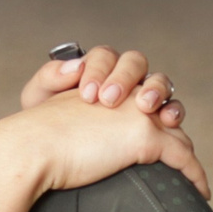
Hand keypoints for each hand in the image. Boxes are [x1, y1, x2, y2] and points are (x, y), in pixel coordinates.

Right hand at [10, 90, 209, 198]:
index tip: (156, 120)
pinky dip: (194, 174)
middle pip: (164, 95)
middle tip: (166, 132)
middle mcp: (127, 91)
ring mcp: (139, 112)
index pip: (138, 84)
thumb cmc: (34, 135)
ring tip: (187, 169)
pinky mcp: (145, 137)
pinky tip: (199, 190)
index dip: (150, 101)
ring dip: (184, 145)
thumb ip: (68, 94)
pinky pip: (182, 156)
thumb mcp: (52, 104)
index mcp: (106, 80)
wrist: (31, 147)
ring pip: (176, 125)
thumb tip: (82, 91)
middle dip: (169, 113)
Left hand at [21, 44, 182, 129]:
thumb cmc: (48, 126)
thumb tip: (76, 67)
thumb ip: (50, 77)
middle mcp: (124, 79)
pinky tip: (168, 122)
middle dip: (125, 79)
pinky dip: (173, 113)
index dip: (99, 70)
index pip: (105, 56)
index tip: (88, 94)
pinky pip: (172, 111)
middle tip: (109, 100)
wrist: (50, 155)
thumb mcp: (38, 100)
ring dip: (156, 91)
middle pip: (136, 63)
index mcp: (98, 69)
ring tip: (147, 106)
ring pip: (160, 82)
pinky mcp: (156, 124)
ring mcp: (143, 99)